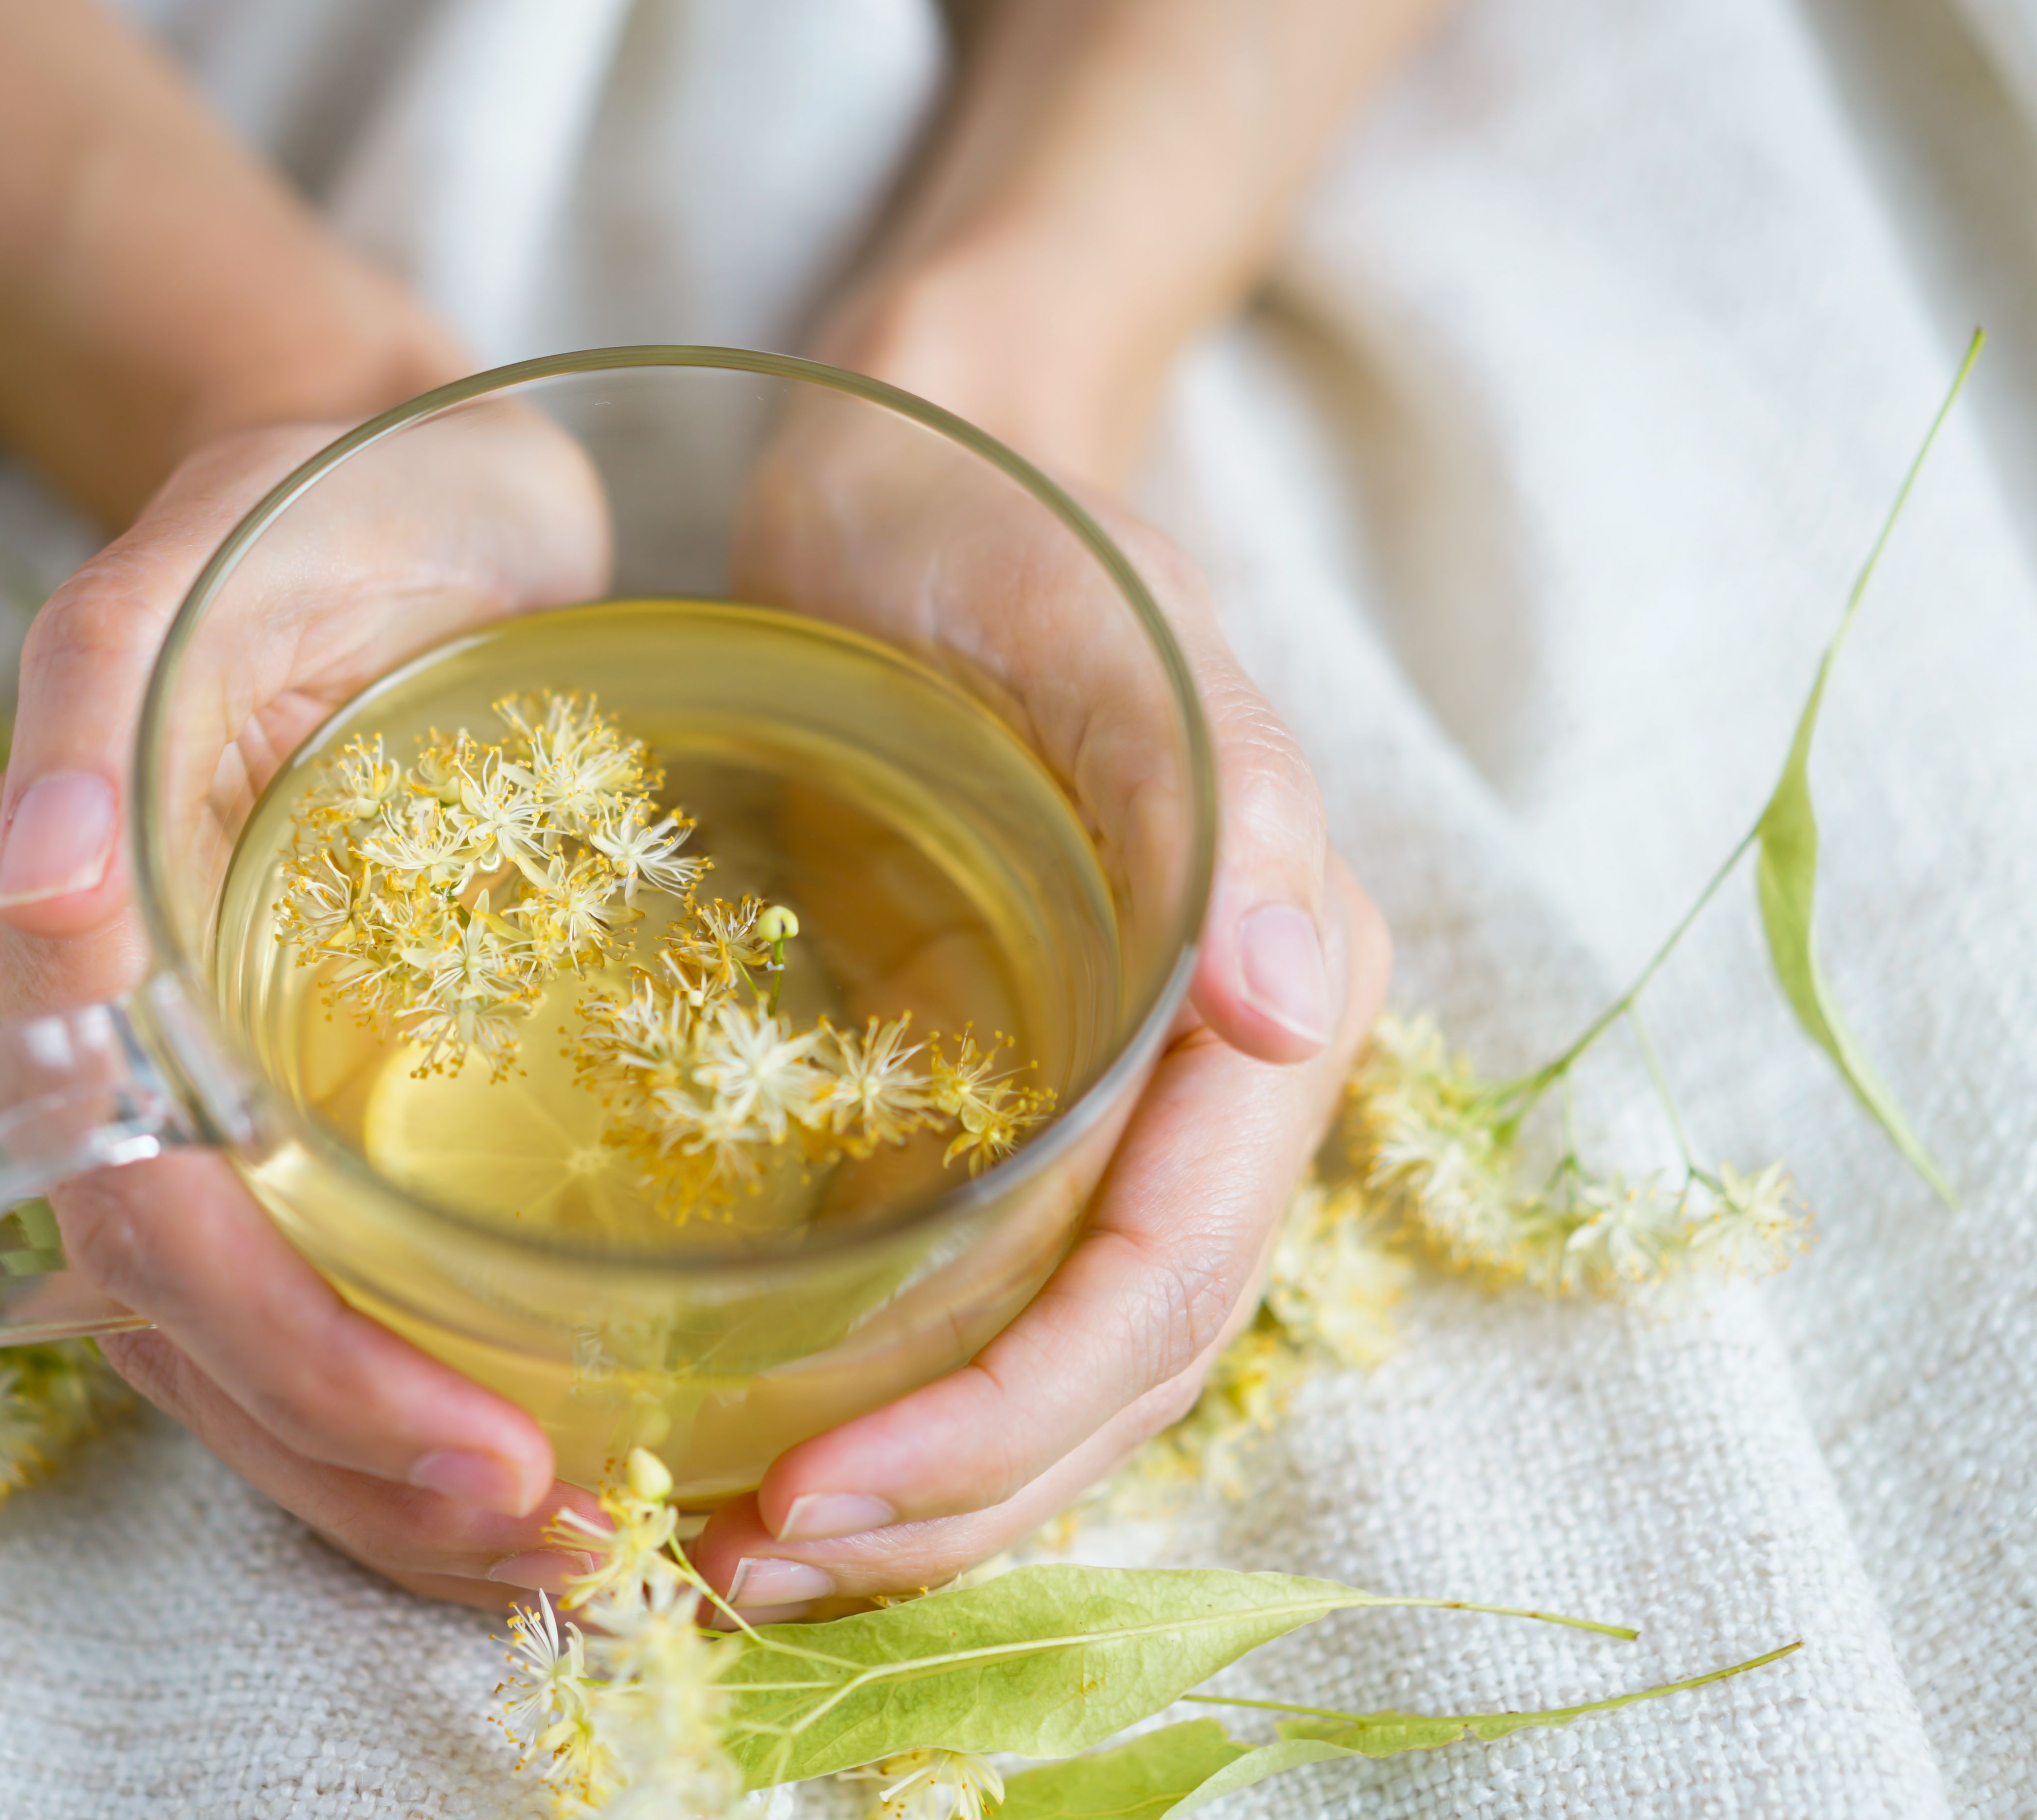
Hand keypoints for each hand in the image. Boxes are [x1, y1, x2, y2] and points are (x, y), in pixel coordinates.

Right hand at [0, 417, 620, 1605]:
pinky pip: (287, 1288)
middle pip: (177, 1321)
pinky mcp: (253, 1096)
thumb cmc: (318, 503)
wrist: (392, 492)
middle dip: (348, 1455)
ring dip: (369, 1473)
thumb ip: (96, 692)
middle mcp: (58, 1043)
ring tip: (559, 1542)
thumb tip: (31, 881)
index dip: (291, 1349)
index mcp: (20, 931)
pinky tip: (526, 1456)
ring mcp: (151, 1085)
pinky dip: (388, 1395)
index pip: (137, 1208)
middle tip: (557, 1539)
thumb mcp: (213, 544)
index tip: (476, 1442)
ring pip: (221, 1347)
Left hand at [684, 310, 1391, 1617]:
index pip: (1162, 1284)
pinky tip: (758, 1431)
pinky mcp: (1001, 1087)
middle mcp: (1209, 1082)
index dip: (1010, 1421)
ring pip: (1046, 1359)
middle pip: (1112, 1368)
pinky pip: (969, 1285)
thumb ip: (1223, 801)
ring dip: (919, 1484)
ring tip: (742, 1550)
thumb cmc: (1017, 530)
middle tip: (747, 1567)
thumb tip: (1294, 998)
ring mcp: (1107, 1095)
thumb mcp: (1113, 631)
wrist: (926, 470)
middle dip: (953, 1496)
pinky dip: (883, 1387)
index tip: (823, 1494)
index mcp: (1273, 1003)